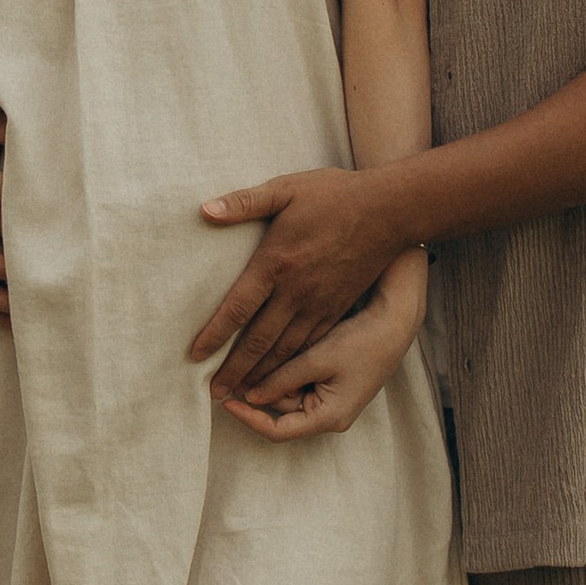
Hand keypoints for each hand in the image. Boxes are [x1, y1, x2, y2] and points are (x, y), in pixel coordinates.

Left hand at [189, 166, 410, 396]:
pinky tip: (281, 377)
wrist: (390, 210)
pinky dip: (292, 365)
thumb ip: (244, 202)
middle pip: (259, 339)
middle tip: (215, 394)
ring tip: (241, 396)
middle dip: (235, 369)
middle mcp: (296, 291)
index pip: (237, 307)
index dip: (214, 334)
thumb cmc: (336, 195)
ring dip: (261, 374)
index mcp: (276, 262)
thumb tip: (205, 210)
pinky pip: (310, 343)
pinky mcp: (337, 307)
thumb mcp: (286, 188)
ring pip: (285, 349)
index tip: (195, 355)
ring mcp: (319, 303)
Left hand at [218, 262, 425, 440]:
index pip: (278, 431)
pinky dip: (287, 369)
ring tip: (256, 352)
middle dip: (259, 390)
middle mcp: (331, 415)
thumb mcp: (316, 359)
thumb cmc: (362, 340)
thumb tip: (248, 396)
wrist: (396, 321)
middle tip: (233, 368)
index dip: (248, 418)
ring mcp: (332, 400)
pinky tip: (277, 350)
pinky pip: (301, 382)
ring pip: (288, 394)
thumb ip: (280, 380)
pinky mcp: (333, 384)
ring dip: (272, 377)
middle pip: (281, 411)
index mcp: (329, 417)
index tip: (225, 400)